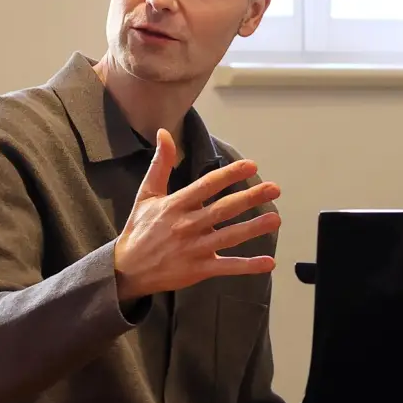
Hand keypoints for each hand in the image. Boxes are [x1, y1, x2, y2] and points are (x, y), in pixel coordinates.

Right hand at [113, 128, 281, 301]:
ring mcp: (193, 249)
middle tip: (274, 188)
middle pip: (223, 209)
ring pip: (228, 236)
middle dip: (250, 197)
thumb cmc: (140, 229)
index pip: (207, 185)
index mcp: (175, 204)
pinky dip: (248, 266)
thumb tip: (164, 133)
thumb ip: (160, 164)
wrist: (127, 269)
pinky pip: (226, 267)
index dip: (229, 174)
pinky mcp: (198, 269)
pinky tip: (268, 262)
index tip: (251, 165)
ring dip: (253, 228)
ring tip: (275, 218)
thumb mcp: (146, 194)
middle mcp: (186, 225)